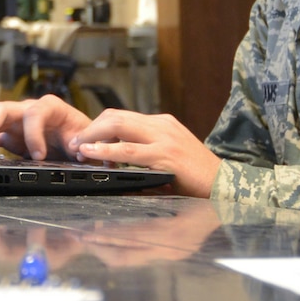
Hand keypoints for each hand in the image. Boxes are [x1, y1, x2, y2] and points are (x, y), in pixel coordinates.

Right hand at [0, 95, 92, 159]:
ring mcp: (14, 121)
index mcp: (50, 108)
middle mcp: (27, 110)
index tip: (38, 155)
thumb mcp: (88, 139)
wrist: (79, 141)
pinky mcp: (6, 134)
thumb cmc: (83, 136)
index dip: (34, 133)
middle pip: (2, 109)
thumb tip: (78, 150)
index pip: (35, 112)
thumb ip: (83, 144)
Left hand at [65, 109, 220, 197]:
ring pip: (118, 126)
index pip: (121, 116)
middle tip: (73, 142)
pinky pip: (129, 150)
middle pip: (115, 116)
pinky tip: (91, 154)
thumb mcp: (169, 156)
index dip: (98, 126)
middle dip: (90, 128)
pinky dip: (105, 150)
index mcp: (162, 124)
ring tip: (76, 147)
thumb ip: (146, 151)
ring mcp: (164, 138)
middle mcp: (162, 125)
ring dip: (92, 136)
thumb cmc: (196, 176)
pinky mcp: (166, 155)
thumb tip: (115, 155)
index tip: (83, 139)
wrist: (226, 184)